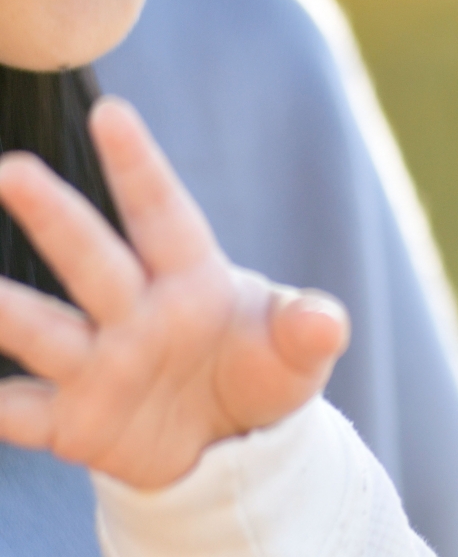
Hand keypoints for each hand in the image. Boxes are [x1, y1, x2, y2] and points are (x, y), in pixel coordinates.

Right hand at [0, 97, 347, 489]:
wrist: (236, 443)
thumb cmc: (264, 368)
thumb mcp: (298, 352)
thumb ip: (308, 330)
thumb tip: (327, 321)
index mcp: (191, 279)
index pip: (163, 213)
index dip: (138, 165)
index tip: (112, 113)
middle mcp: (132, 311)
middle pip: (91, 258)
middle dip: (55, 217)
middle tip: (13, 171)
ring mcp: (96, 364)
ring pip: (40, 329)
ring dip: (5, 310)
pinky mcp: (72, 422)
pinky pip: (16, 414)